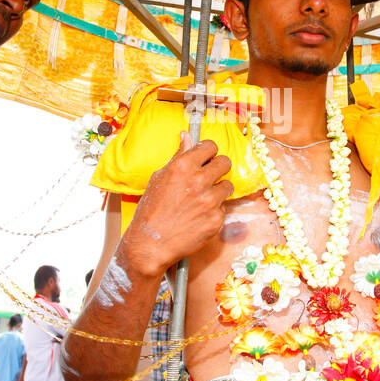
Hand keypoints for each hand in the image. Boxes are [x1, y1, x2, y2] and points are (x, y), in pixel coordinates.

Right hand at [121, 133, 232, 278]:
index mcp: (183, 167)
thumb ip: (178, 157)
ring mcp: (210, 201)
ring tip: (202, 199)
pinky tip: (199, 216)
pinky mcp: (216, 219)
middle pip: (225, 162)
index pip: (210, 146)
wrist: (151, 244)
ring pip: (227, 186)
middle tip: (210, 176)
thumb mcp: (159, 178)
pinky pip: (223, 208)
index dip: (208, 152)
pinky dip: (214, 211)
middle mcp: (199, 181)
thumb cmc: (151, 211)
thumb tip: (187, 136)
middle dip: (218, 167)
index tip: (206, 157)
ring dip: (218, 190)